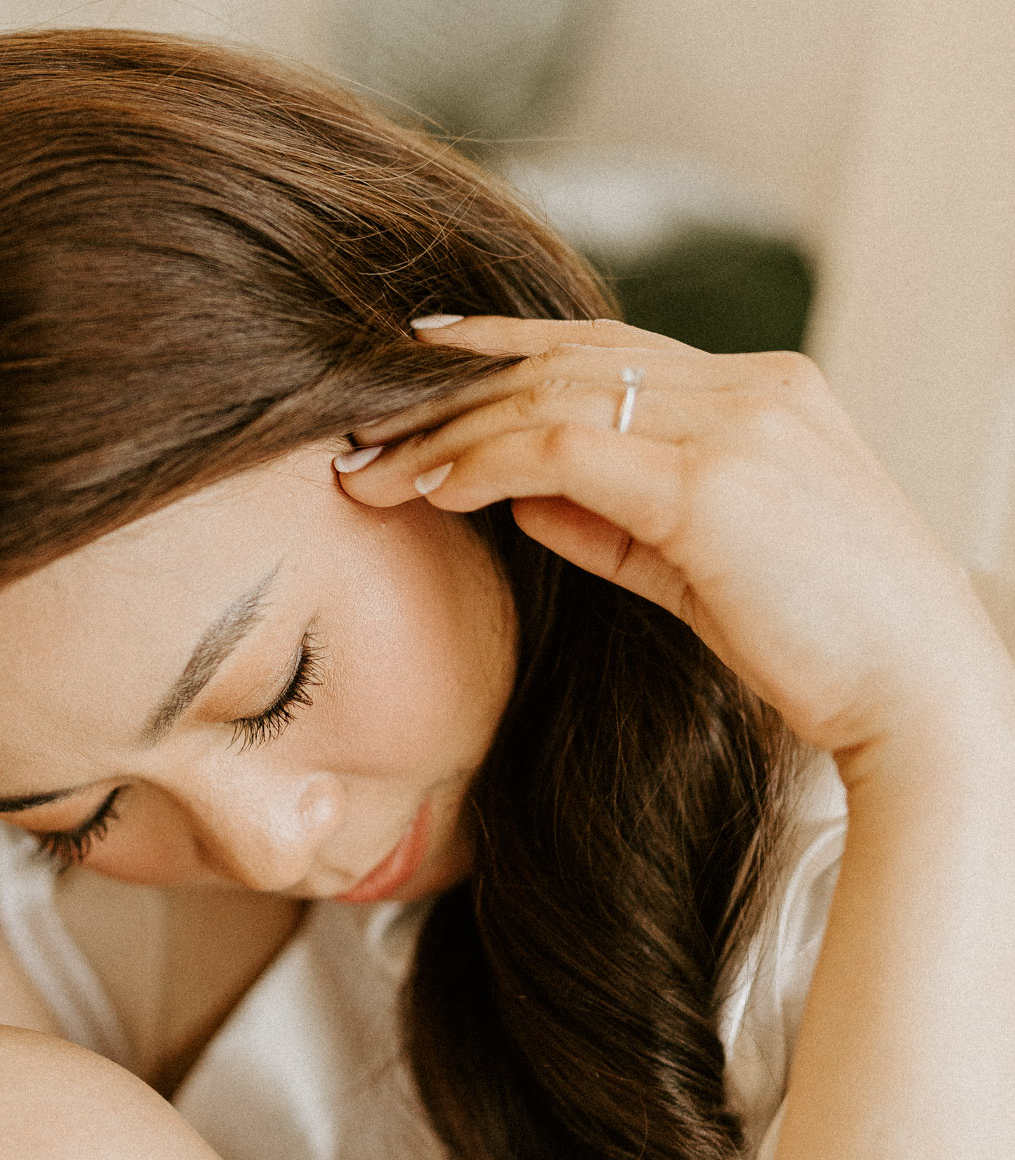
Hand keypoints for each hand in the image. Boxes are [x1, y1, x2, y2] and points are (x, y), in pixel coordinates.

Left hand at [335, 317, 1013, 772]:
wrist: (914, 693)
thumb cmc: (819, 646)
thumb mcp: (699, 570)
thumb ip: (612, 522)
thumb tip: (520, 493)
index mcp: (762, 394)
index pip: (607, 348)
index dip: (507, 349)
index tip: (424, 360)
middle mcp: (750, 389)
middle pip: (568, 358)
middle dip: (454, 387)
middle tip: (362, 417)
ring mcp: (736, 426)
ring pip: (554, 394)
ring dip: (449, 429)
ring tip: (372, 465)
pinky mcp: (712, 484)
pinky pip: (565, 449)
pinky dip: (487, 462)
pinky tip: (433, 490)